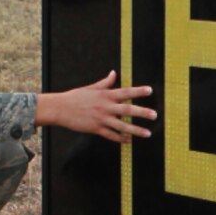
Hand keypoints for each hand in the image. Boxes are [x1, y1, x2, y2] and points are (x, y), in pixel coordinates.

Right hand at [35, 70, 155, 141]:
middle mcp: (106, 107)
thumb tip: (114, 73)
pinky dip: (120, 138)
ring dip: (136, 130)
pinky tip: (128, 141)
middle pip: (127, 110)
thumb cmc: (75, 97)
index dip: (138, 91)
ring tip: (147, 134)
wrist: (60, 108)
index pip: (125, 92)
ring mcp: (101, 119)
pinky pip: (111, 135)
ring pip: (122, 126)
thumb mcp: (91, 88)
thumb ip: (105, 83)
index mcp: (105, 95)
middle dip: (142, 113)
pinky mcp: (96, 129)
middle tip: (154, 115)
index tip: (150, 90)